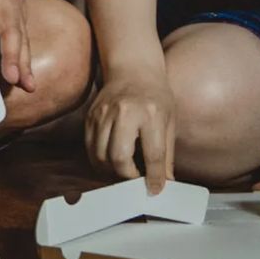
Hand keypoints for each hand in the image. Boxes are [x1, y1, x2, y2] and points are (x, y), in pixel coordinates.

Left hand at [0, 0, 33, 90]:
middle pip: (7, 28)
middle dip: (8, 53)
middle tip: (9, 76)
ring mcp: (16, 9)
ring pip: (20, 39)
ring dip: (22, 64)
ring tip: (25, 85)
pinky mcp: (21, 18)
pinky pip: (23, 42)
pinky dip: (25, 63)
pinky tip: (28, 83)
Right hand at [86, 73, 174, 193]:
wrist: (132, 69)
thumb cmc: (155, 96)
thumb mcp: (169, 121)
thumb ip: (166, 154)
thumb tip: (163, 183)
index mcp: (151, 113)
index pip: (153, 154)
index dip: (154, 177)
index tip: (154, 189)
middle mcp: (125, 112)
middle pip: (119, 157)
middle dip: (128, 176)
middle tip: (136, 179)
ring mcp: (104, 113)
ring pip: (101, 155)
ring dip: (111, 171)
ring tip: (123, 170)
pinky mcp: (91, 116)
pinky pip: (90, 147)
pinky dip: (99, 160)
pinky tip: (110, 160)